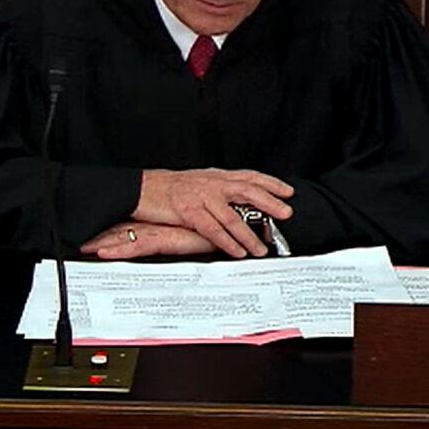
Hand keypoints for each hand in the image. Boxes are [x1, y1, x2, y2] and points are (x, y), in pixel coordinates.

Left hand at [80, 222, 216, 259]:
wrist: (230, 223)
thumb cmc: (217, 224)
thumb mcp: (200, 233)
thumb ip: (191, 233)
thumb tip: (188, 238)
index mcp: (165, 223)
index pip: (135, 226)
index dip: (114, 230)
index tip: (95, 235)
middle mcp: (158, 225)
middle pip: (124, 231)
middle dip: (102, 237)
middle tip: (81, 243)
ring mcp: (159, 231)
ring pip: (125, 238)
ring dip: (104, 243)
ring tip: (85, 249)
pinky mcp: (164, 239)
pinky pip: (136, 246)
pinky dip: (118, 250)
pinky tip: (103, 253)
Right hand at [134, 168, 293, 257]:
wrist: (141, 188)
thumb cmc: (170, 187)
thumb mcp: (198, 181)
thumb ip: (219, 189)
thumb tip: (239, 199)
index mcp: (216, 176)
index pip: (249, 176)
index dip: (270, 183)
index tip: (288, 192)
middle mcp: (212, 184)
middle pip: (247, 191)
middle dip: (269, 203)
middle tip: (286, 214)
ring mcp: (201, 197)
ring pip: (233, 216)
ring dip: (250, 234)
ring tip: (262, 247)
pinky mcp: (189, 212)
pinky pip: (214, 230)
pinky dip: (228, 242)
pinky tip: (238, 251)